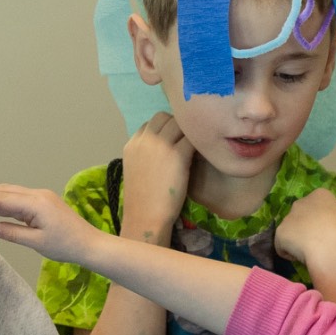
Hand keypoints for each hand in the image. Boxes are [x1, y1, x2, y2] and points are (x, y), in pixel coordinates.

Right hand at [0, 185, 101, 266]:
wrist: (90, 244)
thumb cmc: (67, 246)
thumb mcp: (37, 243)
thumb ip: (12, 233)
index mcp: (36, 204)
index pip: (3, 199)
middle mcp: (38, 196)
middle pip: (5, 192)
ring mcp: (42, 198)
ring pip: (11, 195)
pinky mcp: (44, 204)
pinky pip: (20, 200)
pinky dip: (4, 204)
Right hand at [119, 113, 194, 242]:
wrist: (145, 217)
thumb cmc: (143, 202)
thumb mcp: (137, 171)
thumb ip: (146, 155)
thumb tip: (165, 148)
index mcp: (132, 144)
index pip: (150, 124)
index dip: (164, 130)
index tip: (173, 142)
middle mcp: (144, 140)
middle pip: (165, 117)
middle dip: (178, 126)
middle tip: (188, 142)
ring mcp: (161, 145)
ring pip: (180, 123)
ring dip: (189, 132)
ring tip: (196, 147)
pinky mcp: (178, 153)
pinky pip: (193, 137)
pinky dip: (199, 143)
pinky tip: (204, 154)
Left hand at [273, 188, 335, 270]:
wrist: (332, 247)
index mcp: (321, 195)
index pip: (317, 207)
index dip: (321, 221)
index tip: (327, 233)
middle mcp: (301, 202)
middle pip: (301, 217)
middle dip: (306, 229)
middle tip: (318, 244)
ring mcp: (288, 217)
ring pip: (291, 232)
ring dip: (297, 242)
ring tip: (310, 254)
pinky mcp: (279, 233)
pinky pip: (282, 246)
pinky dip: (290, 254)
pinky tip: (301, 259)